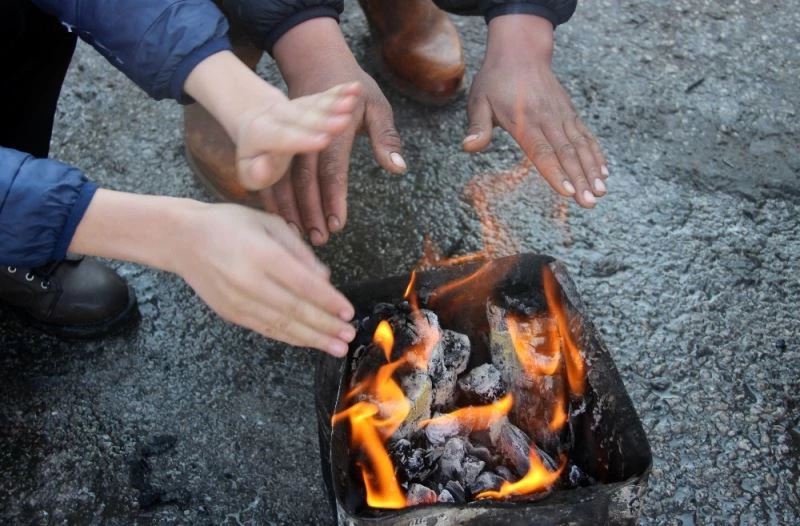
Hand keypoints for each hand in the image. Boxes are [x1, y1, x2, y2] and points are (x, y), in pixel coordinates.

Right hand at [173, 202, 355, 355]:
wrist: (182, 239)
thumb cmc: (229, 225)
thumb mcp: (269, 223)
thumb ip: (299, 251)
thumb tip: (324, 279)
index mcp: (261, 254)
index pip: (302, 283)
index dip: (328, 301)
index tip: (349, 312)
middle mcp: (248, 281)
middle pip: (294, 310)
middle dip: (325, 326)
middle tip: (348, 336)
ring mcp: (237, 301)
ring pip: (281, 325)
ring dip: (312, 339)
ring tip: (336, 347)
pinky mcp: (230, 313)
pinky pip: (266, 329)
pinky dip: (290, 337)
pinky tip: (309, 342)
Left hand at [235, 82, 363, 190]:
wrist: (250, 118)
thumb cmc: (252, 156)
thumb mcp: (245, 170)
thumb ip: (254, 174)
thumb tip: (264, 172)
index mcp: (261, 133)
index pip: (282, 137)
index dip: (301, 139)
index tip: (323, 140)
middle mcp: (278, 116)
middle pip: (303, 118)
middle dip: (324, 120)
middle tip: (345, 121)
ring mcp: (295, 107)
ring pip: (316, 104)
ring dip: (335, 103)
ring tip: (353, 101)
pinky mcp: (308, 102)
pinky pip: (325, 96)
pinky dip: (340, 92)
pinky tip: (355, 88)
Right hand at [269, 18, 404, 244]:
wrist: (318, 62)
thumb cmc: (355, 89)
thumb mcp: (377, 106)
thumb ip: (386, 138)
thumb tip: (397, 167)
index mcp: (335, 127)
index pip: (332, 169)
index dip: (334, 197)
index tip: (337, 223)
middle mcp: (308, 133)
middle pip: (305, 178)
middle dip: (310, 210)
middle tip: (319, 238)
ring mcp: (291, 136)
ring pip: (285, 178)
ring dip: (292, 208)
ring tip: (302, 234)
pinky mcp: (282, 140)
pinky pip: (275, 172)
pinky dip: (277, 197)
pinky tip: (284, 218)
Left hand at [463, 15, 607, 207]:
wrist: (521, 51)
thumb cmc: (495, 81)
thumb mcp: (479, 101)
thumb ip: (478, 127)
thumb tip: (468, 147)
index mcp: (524, 121)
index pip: (542, 151)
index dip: (555, 172)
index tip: (568, 192)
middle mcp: (547, 119)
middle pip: (566, 153)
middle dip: (580, 179)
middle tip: (589, 202)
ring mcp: (562, 116)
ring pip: (580, 146)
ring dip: (592, 170)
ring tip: (601, 192)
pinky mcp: (570, 114)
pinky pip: (586, 136)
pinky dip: (596, 154)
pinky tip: (604, 173)